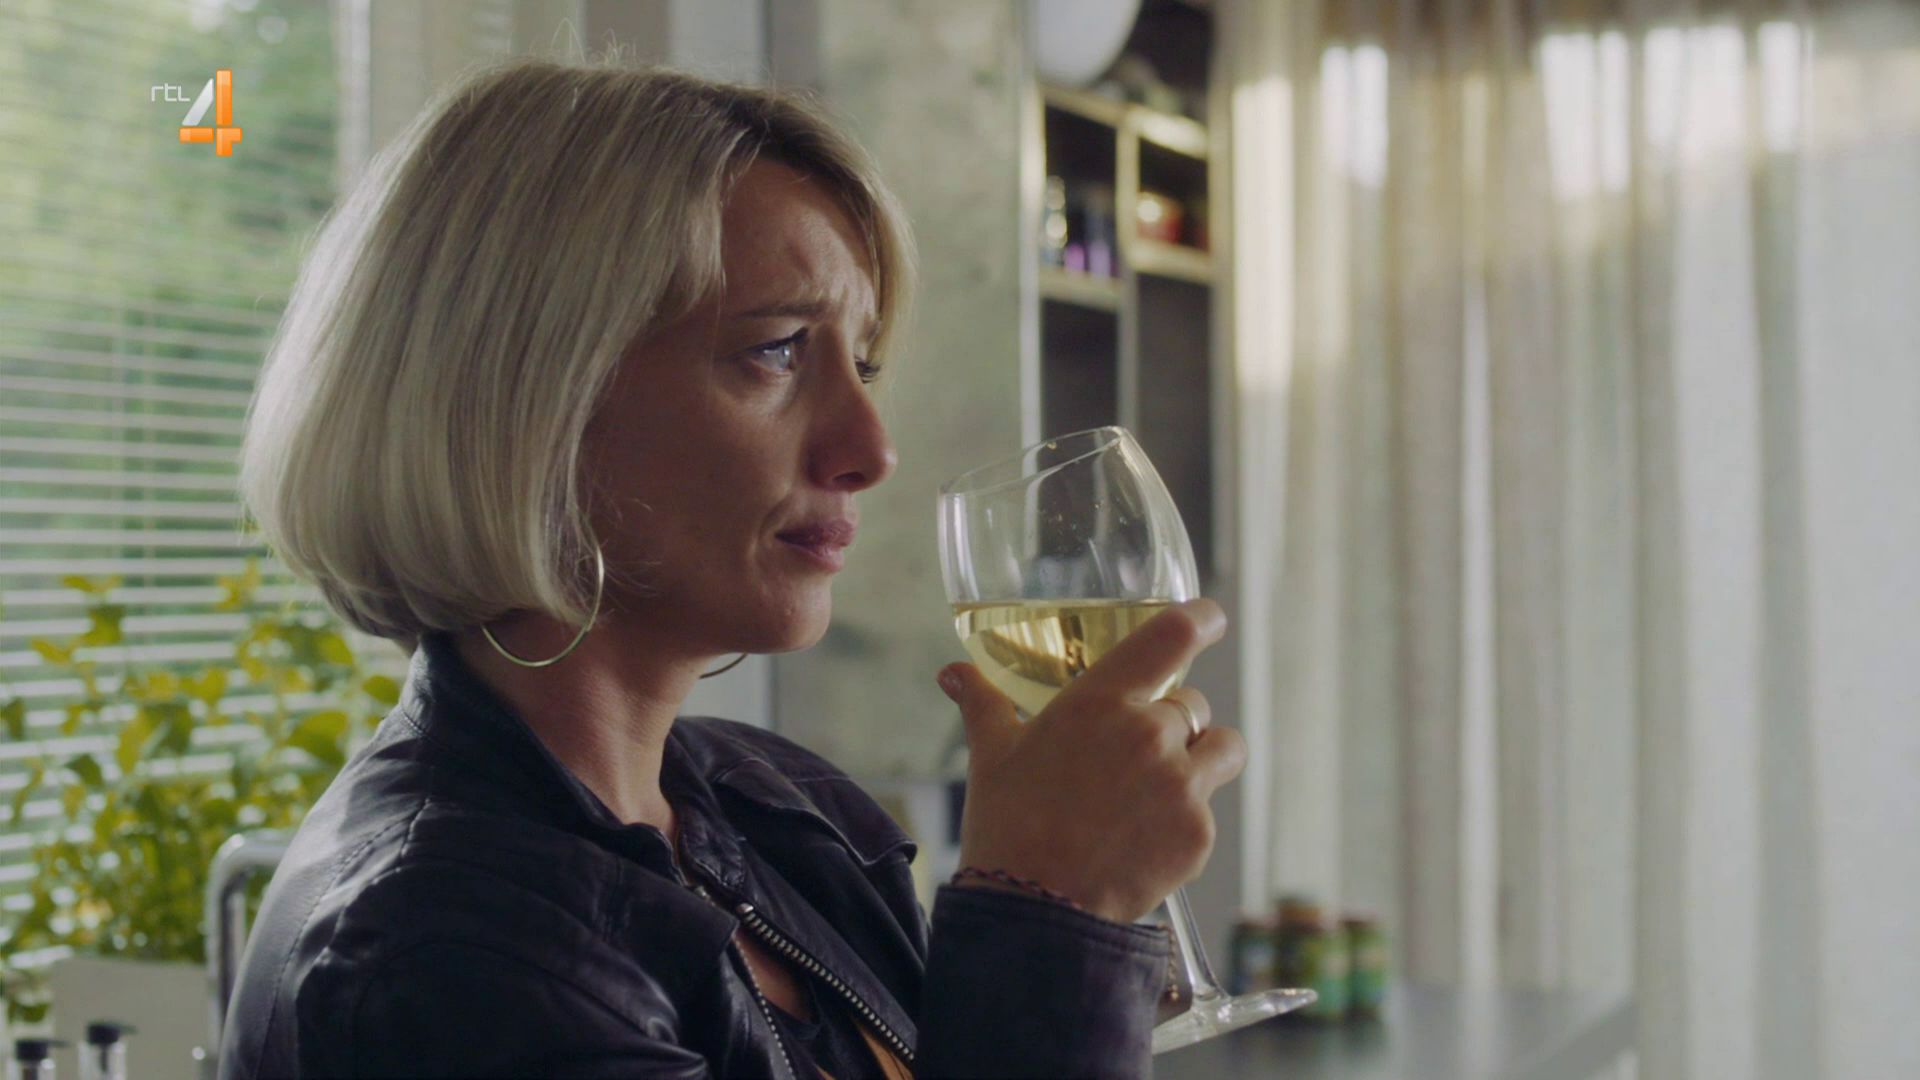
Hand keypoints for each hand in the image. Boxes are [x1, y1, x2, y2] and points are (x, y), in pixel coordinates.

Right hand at [937, 598, 1247, 923]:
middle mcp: (1149, 734)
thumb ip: (982, 704)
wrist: (1032, 912)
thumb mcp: (993, 756)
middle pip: (1193, 704)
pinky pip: (1209, 807)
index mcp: (1101, 701)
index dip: (1202, 619)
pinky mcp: (1198, 834)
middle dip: (1172, 720)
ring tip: (1164, 784)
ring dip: (1202, 757)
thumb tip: (954, 674)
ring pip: (1222, 747)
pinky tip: (1143, 837)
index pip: (1173, 635)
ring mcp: (1181, 785)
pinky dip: (1186, 818)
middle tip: (1135, 752)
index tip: (1210, 618)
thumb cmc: (1007, 825)